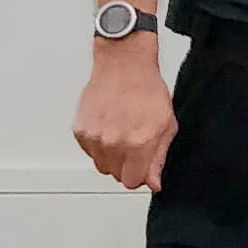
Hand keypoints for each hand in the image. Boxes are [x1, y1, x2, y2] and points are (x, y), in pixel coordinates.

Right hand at [74, 39, 176, 191]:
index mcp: (138, 143)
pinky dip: (98, 144)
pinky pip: (89, 151)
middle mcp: (114, 143)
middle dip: (127, 165)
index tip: (143, 166)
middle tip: (134, 143)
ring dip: (112, 156)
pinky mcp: (80, 130)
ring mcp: (95, 137)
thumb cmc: (146, 89)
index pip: (133, 182)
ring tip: (121, 133)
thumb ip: (159, 158)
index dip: (140, 175)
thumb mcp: (166, 124)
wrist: (123, 65)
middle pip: (117, 175)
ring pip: (102, 165)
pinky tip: (109, 126)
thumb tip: (153, 183)